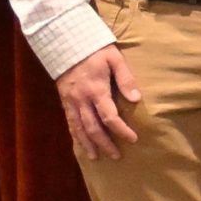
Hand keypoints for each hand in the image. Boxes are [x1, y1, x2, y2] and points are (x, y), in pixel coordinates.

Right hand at [56, 44, 140, 160]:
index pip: (109, 116)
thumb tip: (136, 99)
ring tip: (96, 157)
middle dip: (105, 143)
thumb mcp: (115, 59)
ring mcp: (70, 101)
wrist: (66, 43)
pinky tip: (81, 144)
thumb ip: (126, 79)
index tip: (133, 139)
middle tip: (116, 156)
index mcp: (96, 90)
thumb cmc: (95, 50)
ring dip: (88, 144)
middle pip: (93, 127)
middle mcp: (81, 99)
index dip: (121, 130)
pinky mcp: (64, 101)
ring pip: (78, 128)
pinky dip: (75, 135)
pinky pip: (70, 122)